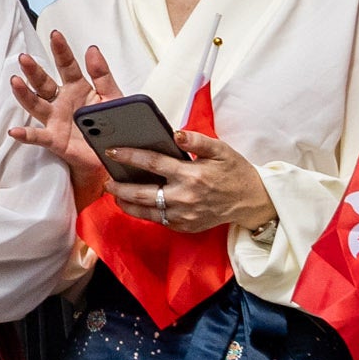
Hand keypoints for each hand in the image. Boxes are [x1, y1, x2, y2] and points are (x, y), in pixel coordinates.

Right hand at [6, 32, 125, 207]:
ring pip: (36, 104)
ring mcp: (56, 120)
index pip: (67, 65)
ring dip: (24, 94)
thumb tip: (92, 49)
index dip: (61, 50)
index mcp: (78, 88)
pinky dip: (26, 135)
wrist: (115, 154)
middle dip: (34, 71)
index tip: (55, 34)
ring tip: (15, 82)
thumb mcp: (113, 96)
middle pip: (44, 83)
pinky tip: (15, 131)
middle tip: (24, 58)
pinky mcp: (55, 140)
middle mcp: (62, 101)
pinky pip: (39, 137)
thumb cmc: (113, 124)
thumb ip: (102, 74)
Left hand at [100, 134, 276, 239]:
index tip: (111, 151)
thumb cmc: (234, 171)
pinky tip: (136, 204)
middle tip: (106, 181)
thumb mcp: (220, 149)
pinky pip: (159, 221)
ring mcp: (185, 215)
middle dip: (120, 187)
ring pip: (147, 212)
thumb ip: (197, 140)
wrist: (252, 201)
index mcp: (192, 175)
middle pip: (142, 194)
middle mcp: (185, 198)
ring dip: (127, 204)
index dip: (129, 155)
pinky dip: (145, 213)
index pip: (152, 163)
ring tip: (115, 194)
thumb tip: (175, 133)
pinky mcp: (186, 226)